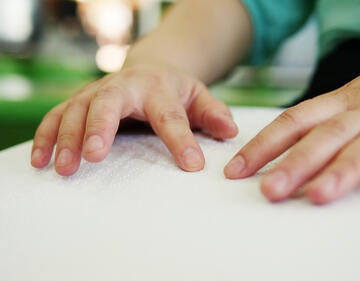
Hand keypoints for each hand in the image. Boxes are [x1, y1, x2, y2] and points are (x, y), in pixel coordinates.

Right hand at [31, 65, 237, 175]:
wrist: (149, 69)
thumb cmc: (174, 90)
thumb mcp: (199, 96)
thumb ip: (214, 113)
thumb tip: (231, 131)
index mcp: (159, 88)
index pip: (170, 115)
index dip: (181, 140)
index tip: (191, 165)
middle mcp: (125, 87)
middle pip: (108, 103)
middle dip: (99, 128)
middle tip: (93, 156)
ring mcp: (99, 92)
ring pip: (76, 110)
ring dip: (67, 138)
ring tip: (64, 168)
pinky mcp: (81, 101)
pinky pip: (58, 115)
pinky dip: (47, 136)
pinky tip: (40, 160)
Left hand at [225, 69, 359, 203]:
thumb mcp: (351, 110)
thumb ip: (325, 133)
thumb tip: (288, 166)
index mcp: (340, 102)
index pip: (292, 121)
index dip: (262, 145)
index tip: (236, 169)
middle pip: (319, 132)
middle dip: (290, 162)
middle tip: (266, 190)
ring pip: (356, 144)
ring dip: (331, 171)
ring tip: (310, 195)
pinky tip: (344, 192)